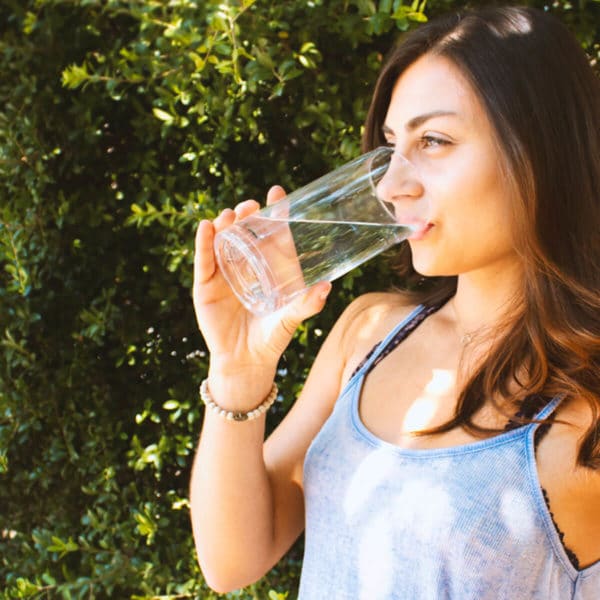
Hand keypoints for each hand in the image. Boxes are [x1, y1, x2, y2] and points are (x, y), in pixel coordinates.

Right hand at [193, 186, 331, 398]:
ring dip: (226, 225)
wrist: (245, 362)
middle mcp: (246, 267)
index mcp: (268, 269)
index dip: (274, 214)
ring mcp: (224, 274)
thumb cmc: (271, 339)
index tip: (277, 193)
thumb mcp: (290, 320)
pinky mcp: (206, 286)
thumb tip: (326, 288)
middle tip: (251, 207)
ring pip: (223, 242)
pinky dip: (204, 243)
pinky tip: (206, 227)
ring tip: (231, 215)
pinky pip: (204, 261)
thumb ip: (306, 305)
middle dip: (247, 216)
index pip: (271, 235)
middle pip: (245, 233)